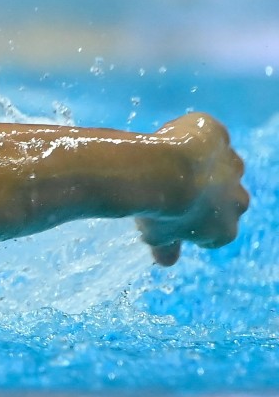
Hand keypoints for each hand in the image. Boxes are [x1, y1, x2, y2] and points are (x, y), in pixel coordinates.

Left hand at [135, 113, 249, 265]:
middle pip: (226, 198)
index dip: (194, 223)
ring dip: (202, 164)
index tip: (172, 217)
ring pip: (221, 165)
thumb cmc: (157, 211)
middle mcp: (238, 199)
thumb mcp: (157, 236)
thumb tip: (166, 261)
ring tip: (167, 163)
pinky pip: (207, 136)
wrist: (158, 171)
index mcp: (225, 230)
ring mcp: (231, 164)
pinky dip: (192, 137)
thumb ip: (166, 248)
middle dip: (205, 193)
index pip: (216, 231)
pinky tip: (170, 140)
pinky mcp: (218, 135)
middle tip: (171, 189)